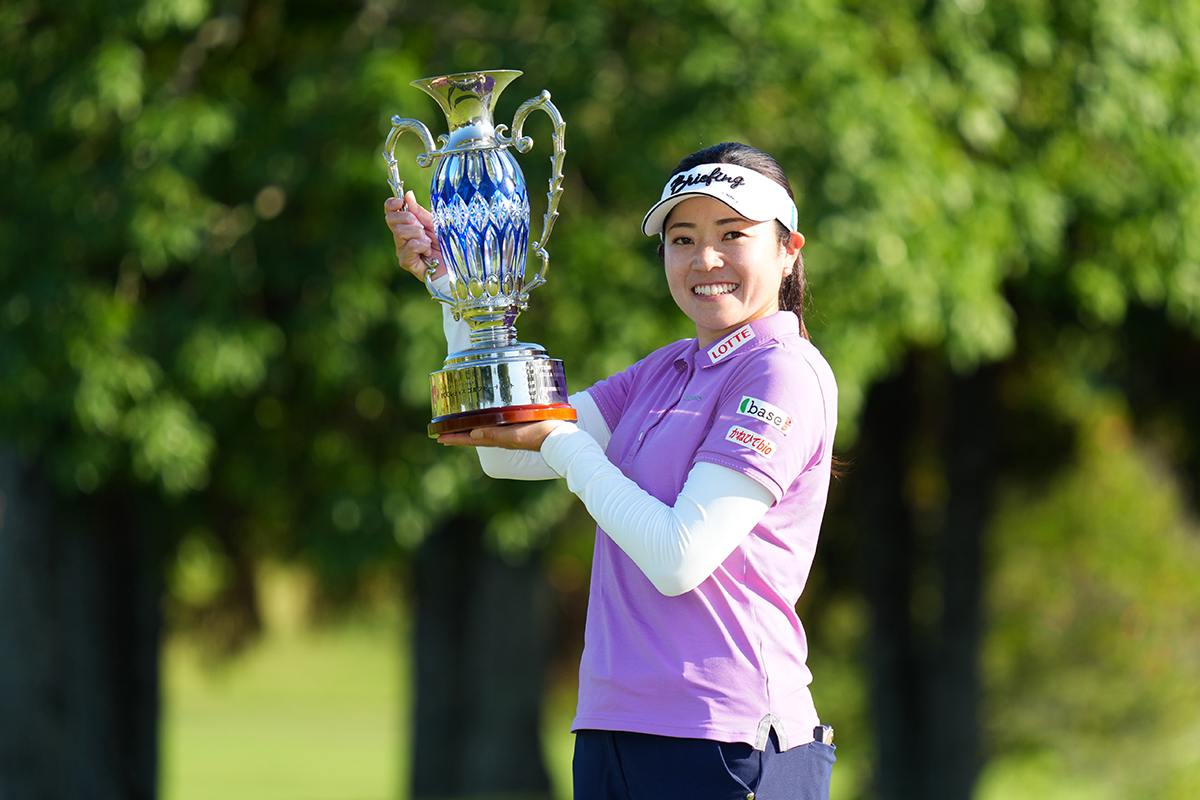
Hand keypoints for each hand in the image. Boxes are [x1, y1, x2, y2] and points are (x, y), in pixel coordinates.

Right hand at [384, 191, 445, 280]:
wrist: (457, 263)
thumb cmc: (447, 244)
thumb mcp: (435, 223)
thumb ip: (420, 212)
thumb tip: (407, 195)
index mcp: (407, 226)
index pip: (390, 212)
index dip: (391, 205)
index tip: (400, 201)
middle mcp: (402, 238)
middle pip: (391, 220)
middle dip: (409, 219)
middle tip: (423, 227)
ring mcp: (403, 251)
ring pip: (399, 232)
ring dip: (418, 234)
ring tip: (429, 242)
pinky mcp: (407, 263)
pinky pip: (409, 246)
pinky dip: (421, 246)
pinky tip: (428, 252)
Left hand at [438, 420, 567, 450]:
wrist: (562, 437)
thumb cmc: (540, 435)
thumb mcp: (515, 435)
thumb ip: (495, 434)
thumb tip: (472, 435)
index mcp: (498, 439)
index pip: (470, 439)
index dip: (454, 437)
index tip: (438, 436)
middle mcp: (501, 436)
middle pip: (473, 435)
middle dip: (457, 433)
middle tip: (441, 431)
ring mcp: (508, 432)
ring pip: (483, 430)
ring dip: (469, 428)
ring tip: (457, 425)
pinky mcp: (517, 425)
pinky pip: (495, 424)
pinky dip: (484, 423)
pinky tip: (485, 418)